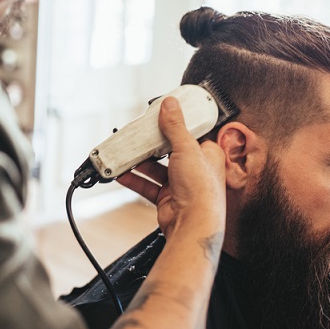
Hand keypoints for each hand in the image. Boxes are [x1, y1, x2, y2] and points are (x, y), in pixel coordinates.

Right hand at [117, 96, 225, 237]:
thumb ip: (175, 126)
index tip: (159, 117)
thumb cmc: (202, 190)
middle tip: (138, 135)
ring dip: (139, 162)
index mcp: (208, 154)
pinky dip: (133, 178)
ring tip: (125, 153)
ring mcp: (180, 184)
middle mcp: (195, 169)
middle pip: (169, 150)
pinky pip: (146, 185)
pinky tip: (122, 173)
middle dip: (152, 145)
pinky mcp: (166, 198)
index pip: (190, 134)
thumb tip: (170, 104)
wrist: (193, 224)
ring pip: (155, 168)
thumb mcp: (187, 148)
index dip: (176, 125)